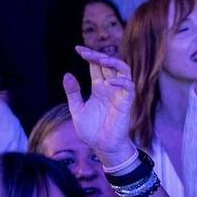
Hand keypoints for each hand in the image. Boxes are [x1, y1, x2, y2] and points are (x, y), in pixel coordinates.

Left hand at [64, 48, 136, 167]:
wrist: (102, 147)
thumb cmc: (91, 131)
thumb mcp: (76, 109)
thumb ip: (73, 93)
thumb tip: (67, 75)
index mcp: (98, 88)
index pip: (96, 66)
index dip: (89, 56)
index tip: (78, 49)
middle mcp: (110, 88)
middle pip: (108, 64)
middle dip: (98, 55)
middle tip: (85, 52)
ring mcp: (119, 94)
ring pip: (123, 70)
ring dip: (113, 62)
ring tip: (100, 59)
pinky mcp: (126, 103)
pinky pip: (128, 87)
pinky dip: (121, 81)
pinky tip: (108, 81)